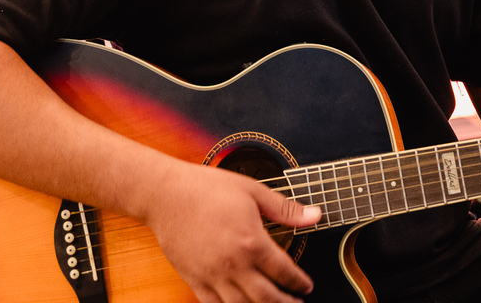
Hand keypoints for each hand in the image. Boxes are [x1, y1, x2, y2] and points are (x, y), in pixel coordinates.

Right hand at [143, 161, 320, 302]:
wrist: (165, 195)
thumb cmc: (207, 189)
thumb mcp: (253, 191)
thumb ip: (286, 209)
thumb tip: (315, 215)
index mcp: (251, 242)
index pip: (283, 272)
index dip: (299, 282)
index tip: (306, 285)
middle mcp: (233, 264)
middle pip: (267, 298)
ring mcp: (212, 275)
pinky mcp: (194, 280)